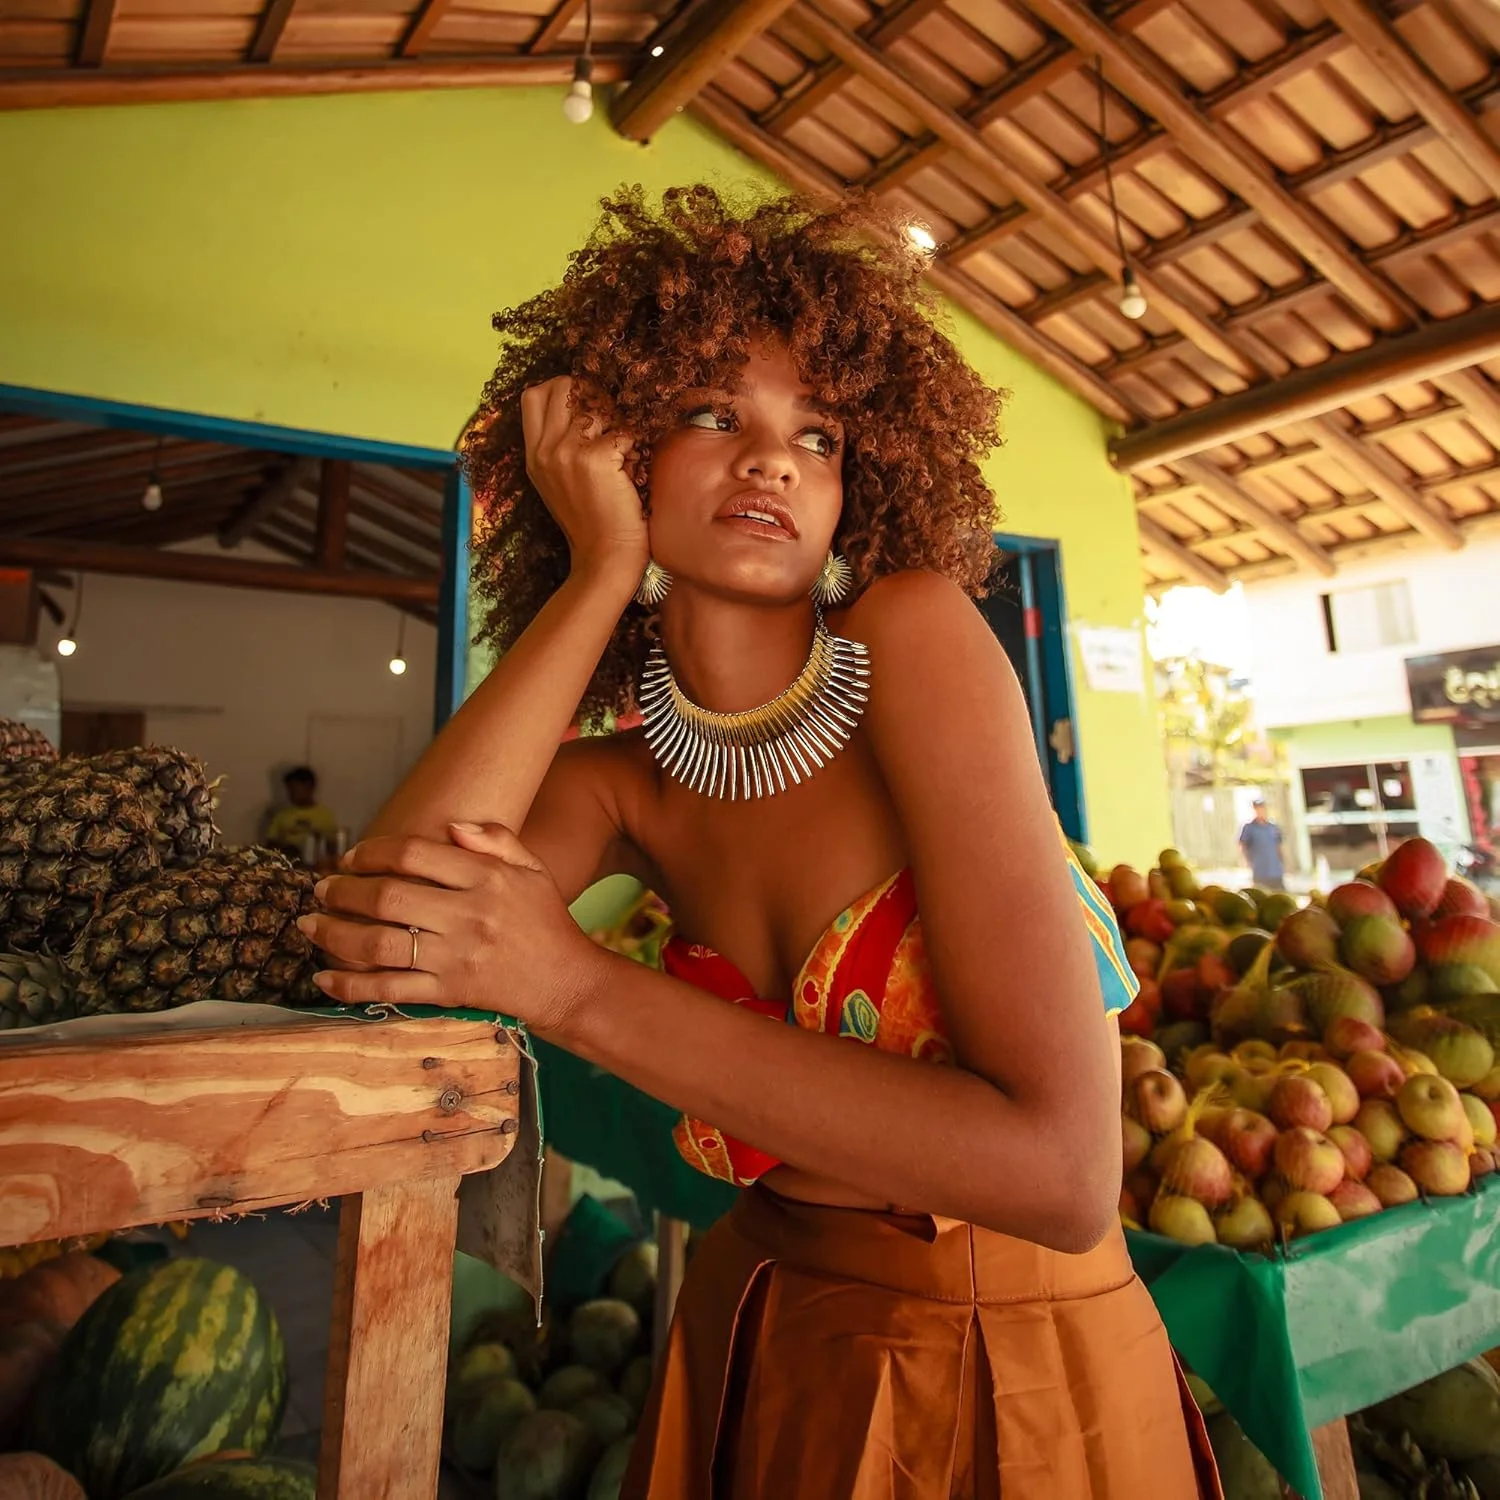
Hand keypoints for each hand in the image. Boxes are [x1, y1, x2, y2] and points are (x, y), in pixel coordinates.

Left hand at [297, 823, 602, 1031]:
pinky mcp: (448, 993)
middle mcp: (468, 916)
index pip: (414, 854)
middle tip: (321, 889)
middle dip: (343, 891)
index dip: (372, 852)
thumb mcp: (531, 868)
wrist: (566, 982)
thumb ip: (495, 840)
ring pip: (380, 945)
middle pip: (388, 897)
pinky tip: (324, 977)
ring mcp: (456, 958)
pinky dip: (351, 985)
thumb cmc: (545, 921)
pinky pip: (389, 989)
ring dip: (335, 934)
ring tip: (310, 926)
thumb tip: (451, 825)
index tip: (351, 857)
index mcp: (487, 878)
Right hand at [522, 376, 647, 580]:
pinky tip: (634, 466)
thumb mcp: (559, 483)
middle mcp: (544, 450)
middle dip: (593, 394)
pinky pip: (622, 429)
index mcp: (533, 455)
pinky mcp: (594, 459)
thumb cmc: (591, 522)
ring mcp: (566, 453)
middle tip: (612, 418)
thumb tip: (583, 410)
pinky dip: (634, 443)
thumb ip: (559, 448)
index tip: (587, 405)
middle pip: (563, 386)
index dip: (563, 389)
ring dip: (618, 420)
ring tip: (625, 448)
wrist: (605, 557)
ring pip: (596, 405)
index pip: (533, 395)